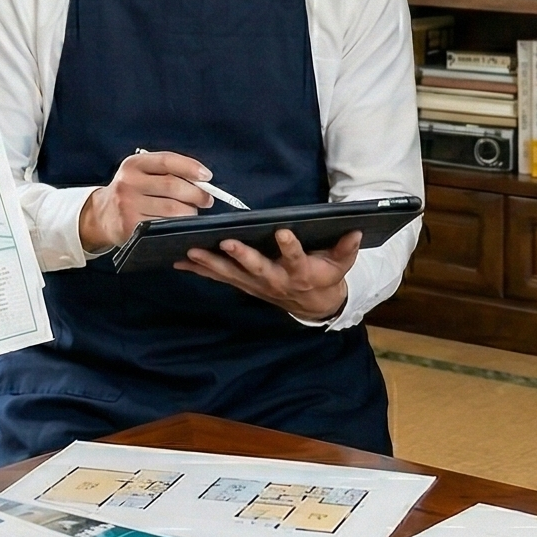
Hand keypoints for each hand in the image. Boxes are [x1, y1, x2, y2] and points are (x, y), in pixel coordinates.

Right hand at [76, 151, 214, 251]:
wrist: (102, 215)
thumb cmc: (131, 191)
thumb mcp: (141, 173)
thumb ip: (167, 171)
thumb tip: (202, 179)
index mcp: (133, 164)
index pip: (167, 161)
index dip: (191, 167)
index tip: (207, 176)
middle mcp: (128, 183)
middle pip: (173, 186)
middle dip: (197, 194)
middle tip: (207, 200)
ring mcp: (128, 206)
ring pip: (173, 209)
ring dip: (190, 212)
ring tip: (191, 213)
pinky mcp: (131, 227)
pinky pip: (165, 226)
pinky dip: (178, 226)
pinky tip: (179, 225)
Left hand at [177, 226, 357, 321]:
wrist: (313, 305)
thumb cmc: (325, 276)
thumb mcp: (341, 263)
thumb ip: (346, 248)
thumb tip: (355, 230)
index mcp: (300, 273)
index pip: (296, 258)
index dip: (290, 247)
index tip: (283, 232)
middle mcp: (275, 280)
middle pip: (257, 268)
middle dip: (241, 255)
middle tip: (227, 242)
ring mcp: (256, 284)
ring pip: (231, 274)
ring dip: (211, 262)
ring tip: (190, 250)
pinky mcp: (243, 284)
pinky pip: (219, 277)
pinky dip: (200, 269)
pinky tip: (181, 261)